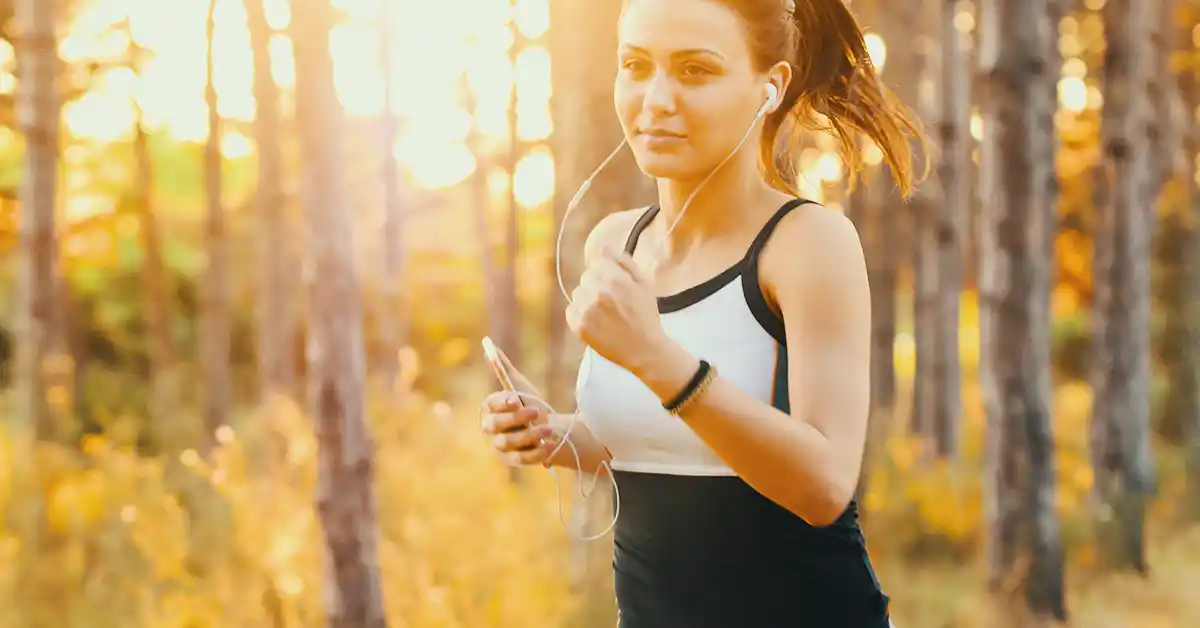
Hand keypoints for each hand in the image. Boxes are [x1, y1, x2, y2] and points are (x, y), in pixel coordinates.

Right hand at [479, 344, 558, 466]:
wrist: (548, 429)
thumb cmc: (530, 404)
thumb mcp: (520, 386)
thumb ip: (503, 367)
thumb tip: (488, 344)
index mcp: (490, 409)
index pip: (491, 406)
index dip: (502, 403)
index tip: (516, 398)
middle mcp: (491, 430)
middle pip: (496, 425)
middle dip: (516, 418)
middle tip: (536, 411)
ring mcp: (501, 447)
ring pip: (509, 443)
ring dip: (529, 435)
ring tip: (548, 429)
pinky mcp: (514, 461)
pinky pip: (522, 459)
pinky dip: (537, 453)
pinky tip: (551, 445)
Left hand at [566, 246, 667, 373]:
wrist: (644, 351)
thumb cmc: (645, 316)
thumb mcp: (643, 284)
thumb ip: (623, 262)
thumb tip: (603, 247)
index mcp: (614, 279)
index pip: (597, 262)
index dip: (607, 273)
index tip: (616, 286)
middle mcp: (598, 292)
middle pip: (587, 276)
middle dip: (597, 284)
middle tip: (613, 302)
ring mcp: (586, 310)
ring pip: (578, 292)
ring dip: (588, 298)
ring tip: (605, 313)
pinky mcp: (578, 326)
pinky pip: (571, 309)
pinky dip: (580, 313)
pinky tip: (597, 321)